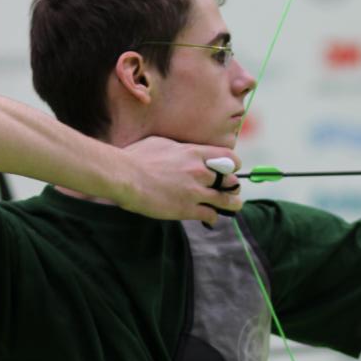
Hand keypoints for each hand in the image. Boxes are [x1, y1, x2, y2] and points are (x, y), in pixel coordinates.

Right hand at [117, 136, 241, 223]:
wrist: (126, 176)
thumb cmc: (137, 157)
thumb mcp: (162, 143)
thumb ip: (178, 148)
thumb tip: (180, 149)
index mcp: (194, 153)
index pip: (229, 157)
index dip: (233, 165)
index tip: (231, 169)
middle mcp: (199, 171)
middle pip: (230, 180)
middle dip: (231, 185)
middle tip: (229, 189)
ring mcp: (195, 191)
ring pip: (226, 200)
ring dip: (232, 203)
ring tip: (234, 205)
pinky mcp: (187, 209)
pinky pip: (210, 214)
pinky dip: (213, 217)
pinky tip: (210, 218)